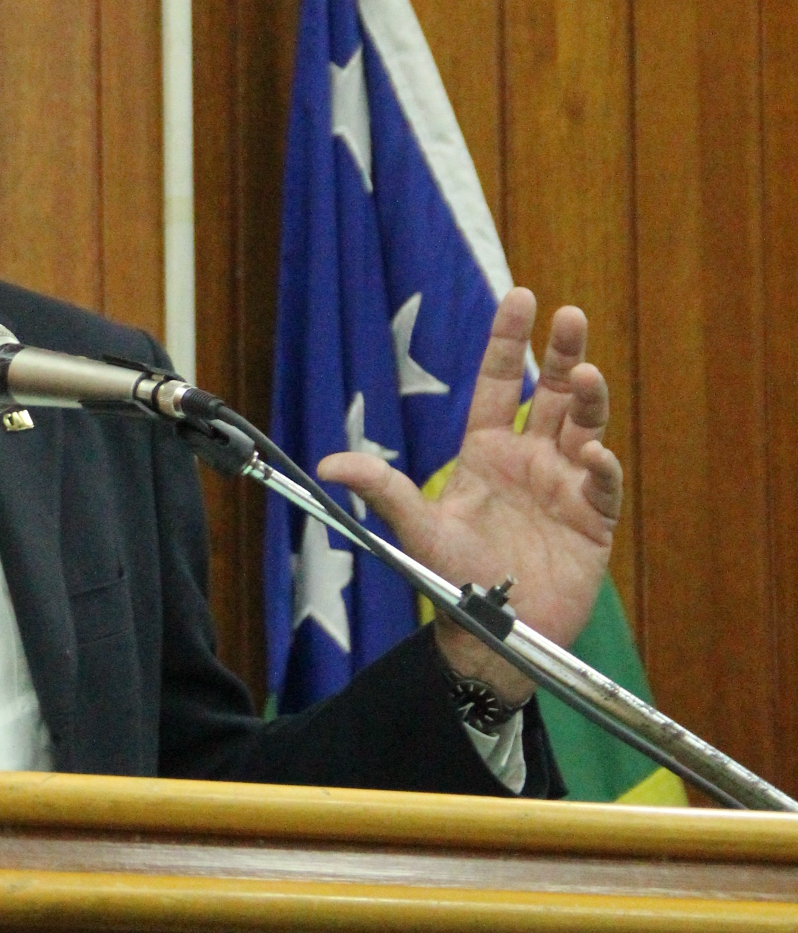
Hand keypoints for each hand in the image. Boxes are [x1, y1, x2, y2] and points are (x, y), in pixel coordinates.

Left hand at [317, 288, 620, 704]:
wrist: (491, 635)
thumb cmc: (454, 580)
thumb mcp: (416, 529)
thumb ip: (382, 491)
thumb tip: (327, 465)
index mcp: (487, 454)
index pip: (499, 385)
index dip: (509, 342)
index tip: (520, 296)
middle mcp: (529, 461)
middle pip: (551, 394)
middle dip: (563, 354)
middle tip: (571, 315)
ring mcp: (564, 486)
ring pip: (584, 426)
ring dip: (588, 399)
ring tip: (587, 376)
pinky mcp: (593, 520)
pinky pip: (603, 483)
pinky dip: (601, 466)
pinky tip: (590, 456)